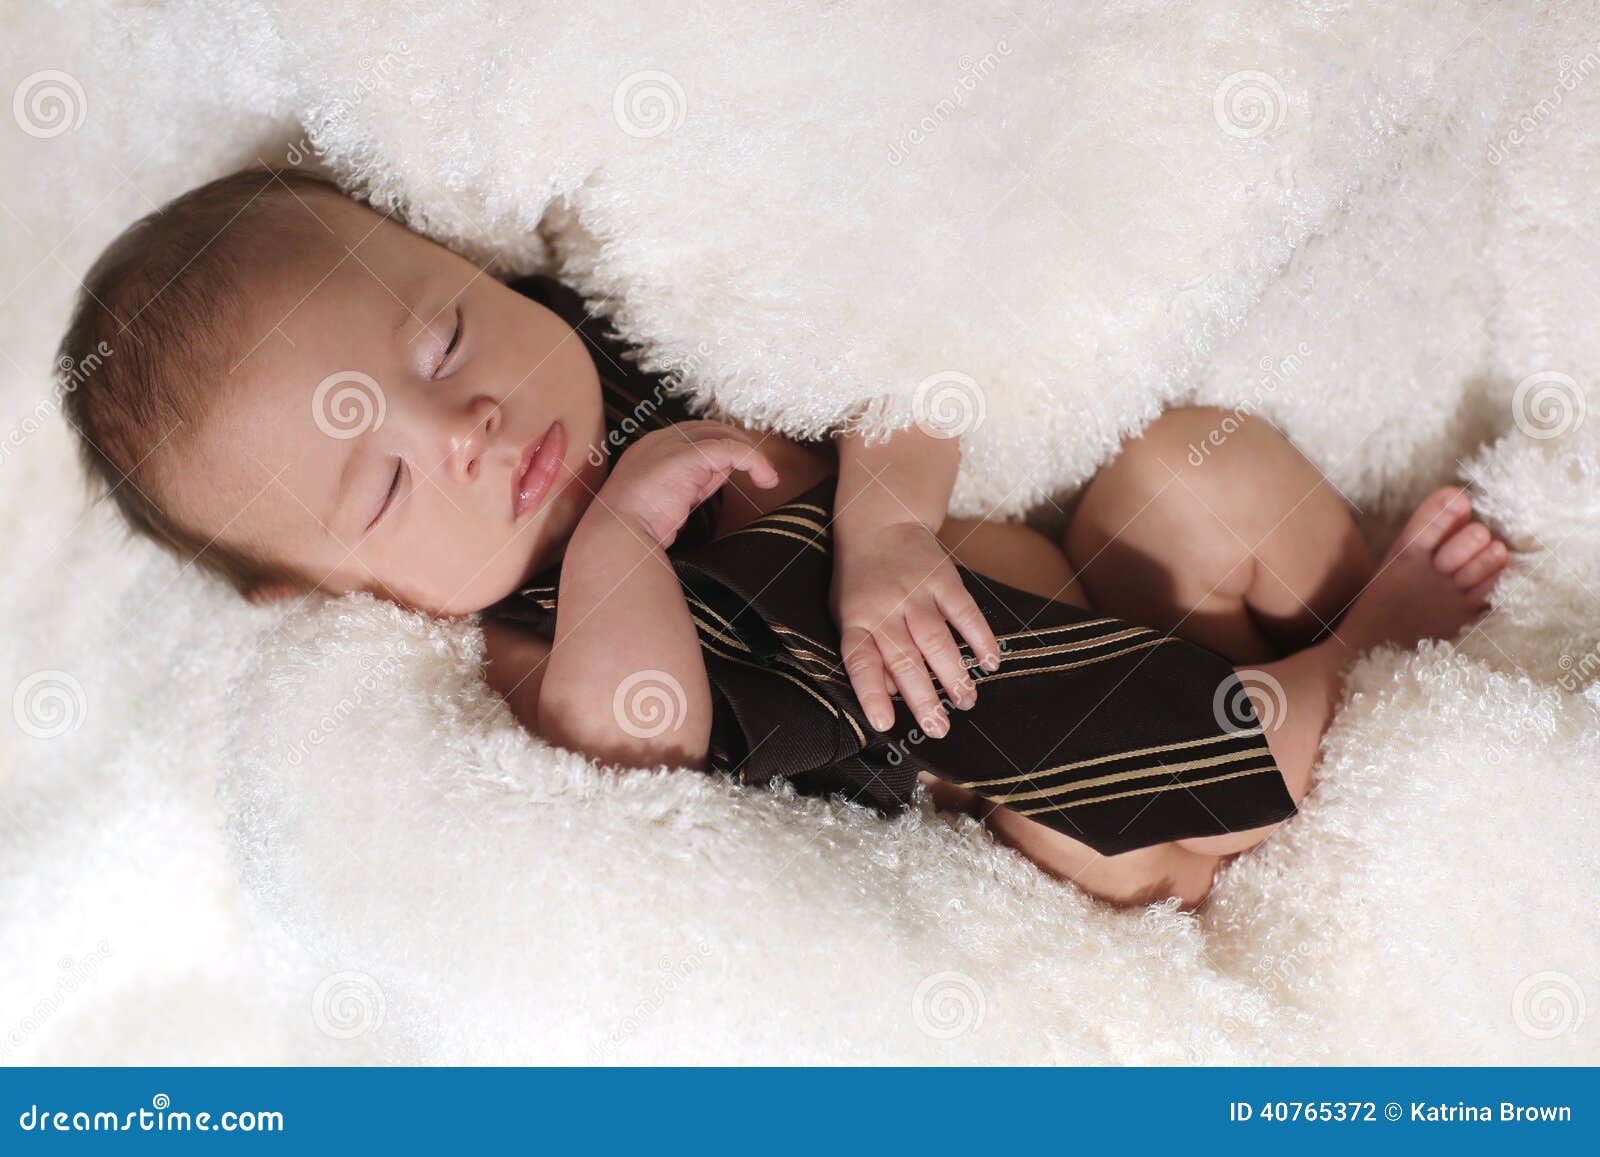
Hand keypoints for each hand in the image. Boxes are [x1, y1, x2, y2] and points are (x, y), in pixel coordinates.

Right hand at [599, 421, 778, 546]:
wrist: (616, 535)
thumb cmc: (634, 528)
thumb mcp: (667, 499)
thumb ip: (691, 483)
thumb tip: (720, 474)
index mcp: (650, 448)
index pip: (695, 436)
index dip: (721, 449)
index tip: (739, 471)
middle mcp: (660, 439)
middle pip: (712, 429)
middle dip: (739, 446)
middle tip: (760, 470)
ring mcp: (672, 444)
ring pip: (724, 435)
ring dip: (751, 455)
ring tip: (766, 477)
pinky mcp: (688, 455)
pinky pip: (732, 449)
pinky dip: (754, 461)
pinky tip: (765, 478)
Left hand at [829, 520, 999, 735]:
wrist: (880, 524)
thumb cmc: (860, 581)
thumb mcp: (846, 614)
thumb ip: (866, 652)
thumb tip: (891, 694)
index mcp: (856, 621)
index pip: (860, 662)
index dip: (871, 694)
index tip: (885, 724)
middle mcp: (885, 609)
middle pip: (904, 659)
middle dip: (923, 698)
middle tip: (940, 729)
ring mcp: (915, 593)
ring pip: (936, 640)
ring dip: (953, 675)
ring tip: (967, 702)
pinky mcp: (943, 579)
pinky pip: (964, 612)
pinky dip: (979, 637)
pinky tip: (990, 662)